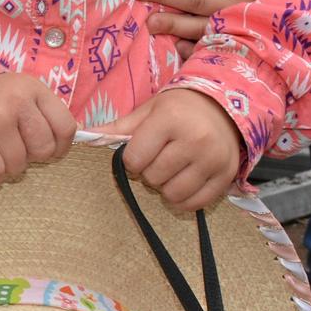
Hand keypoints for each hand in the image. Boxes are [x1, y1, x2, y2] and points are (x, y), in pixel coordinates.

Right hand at [0, 71, 76, 187]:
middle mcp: (16, 100)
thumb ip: (44, 114)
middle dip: (31, 157)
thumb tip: (60, 152)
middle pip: (43, 150)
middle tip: (15, 149)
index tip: (47, 151)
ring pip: (18, 164)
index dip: (60, 148)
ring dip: (9, 167)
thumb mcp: (22, 94)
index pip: (65, 128)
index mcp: (34, 89)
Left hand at [105, 88, 245, 212]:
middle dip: (149, 171)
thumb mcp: (149, 110)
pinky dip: (184, 199)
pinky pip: (195, 203)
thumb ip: (118, 127)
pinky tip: (184, 181)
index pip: (135, 159)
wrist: (224, 107)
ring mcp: (213, 160)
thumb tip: (84, 137)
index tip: (142, 149)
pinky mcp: (226, 176)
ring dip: (165, 186)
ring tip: (171, 169)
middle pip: (153, 177)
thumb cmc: (179, 108)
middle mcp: (195, 140)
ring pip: (172, 194)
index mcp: (170, 119)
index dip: (132, 158)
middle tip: (159, 157)